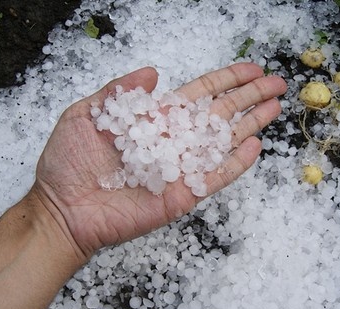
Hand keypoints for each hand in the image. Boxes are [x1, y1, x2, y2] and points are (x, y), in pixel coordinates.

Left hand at [32, 63, 286, 259]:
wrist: (61, 209)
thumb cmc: (68, 163)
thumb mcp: (86, 114)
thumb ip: (119, 92)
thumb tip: (153, 70)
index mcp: (155, 119)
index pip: (200, 94)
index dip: (226, 80)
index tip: (251, 69)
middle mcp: (173, 141)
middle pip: (220, 114)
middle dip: (249, 97)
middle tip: (278, 83)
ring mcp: (180, 169)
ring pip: (223, 142)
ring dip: (251, 124)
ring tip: (276, 107)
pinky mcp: (182, 195)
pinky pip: (214, 177)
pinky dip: (236, 163)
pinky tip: (255, 146)